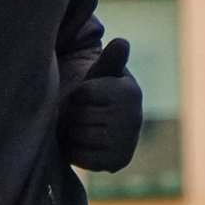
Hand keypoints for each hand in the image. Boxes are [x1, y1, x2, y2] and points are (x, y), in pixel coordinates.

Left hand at [59, 38, 143, 172]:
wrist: (104, 123)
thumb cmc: (98, 92)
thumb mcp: (101, 72)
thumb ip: (109, 59)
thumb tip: (122, 43)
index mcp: (130, 92)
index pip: (81, 94)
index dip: (76, 95)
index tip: (86, 96)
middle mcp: (134, 118)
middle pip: (79, 116)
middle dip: (72, 115)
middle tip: (81, 115)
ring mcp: (128, 142)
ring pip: (79, 136)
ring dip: (71, 132)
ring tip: (81, 127)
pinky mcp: (118, 162)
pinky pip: (82, 157)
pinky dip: (75, 152)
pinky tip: (83, 143)